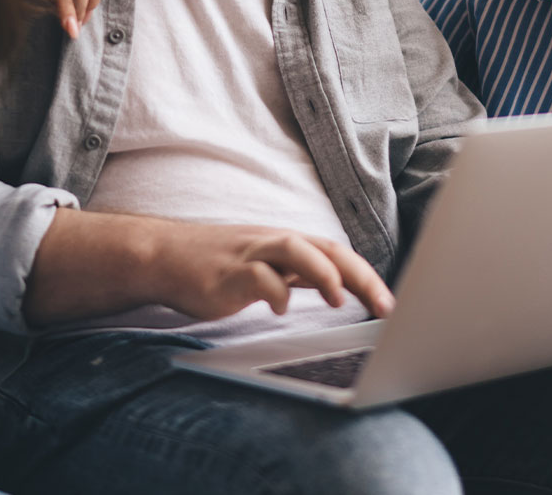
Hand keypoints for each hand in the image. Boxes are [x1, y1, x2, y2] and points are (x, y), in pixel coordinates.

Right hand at [23, 210, 394, 327]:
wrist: (163, 256)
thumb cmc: (216, 265)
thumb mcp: (265, 266)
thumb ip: (298, 274)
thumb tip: (338, 287)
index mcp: (285, 244)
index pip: (336, 252)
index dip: (366, 275)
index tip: (388, 303)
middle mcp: (273, 243)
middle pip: (326, 248)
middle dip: (359, 276)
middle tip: (384, 306)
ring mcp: (250, 254)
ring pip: (295, 249)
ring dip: (322, 272)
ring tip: (339, 299)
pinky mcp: (226, 272)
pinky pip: (257, 276)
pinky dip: (274, 290)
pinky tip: (281, 308)